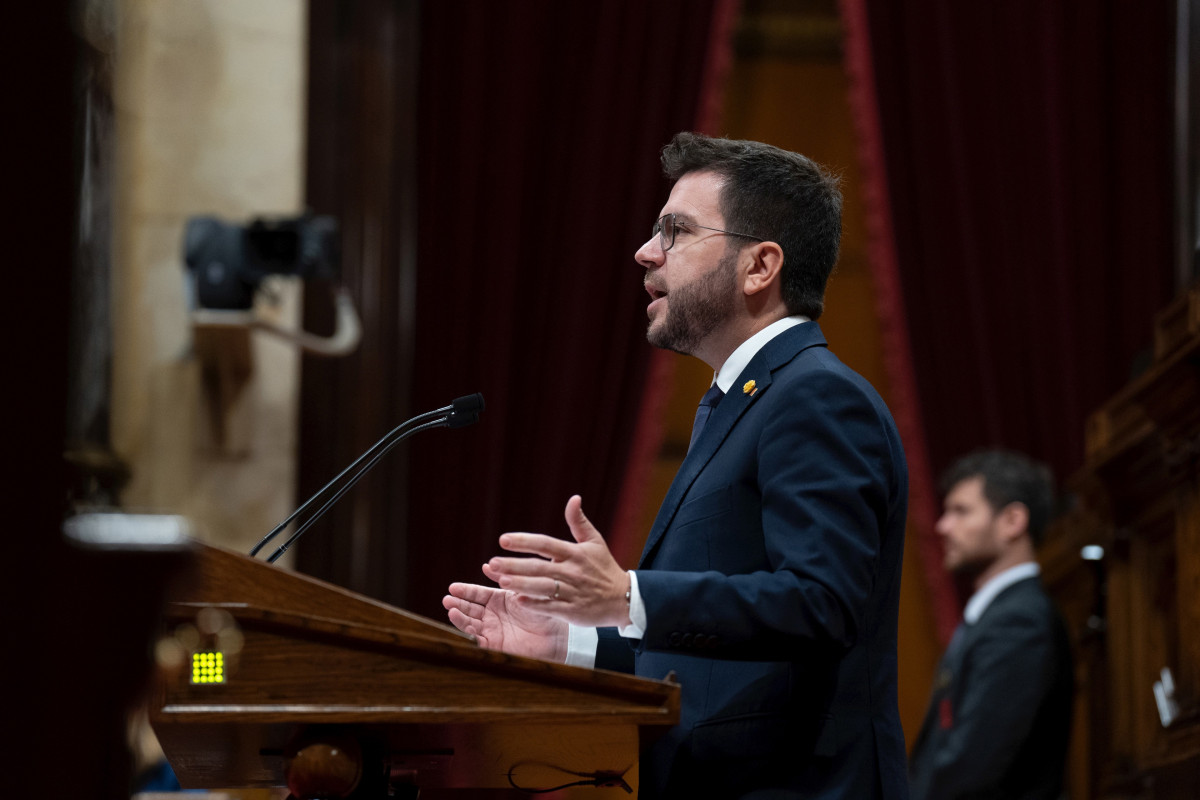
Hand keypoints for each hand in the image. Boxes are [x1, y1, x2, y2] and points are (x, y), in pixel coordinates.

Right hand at [442, 582, 568, 661]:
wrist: (557, 636)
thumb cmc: (544, 611)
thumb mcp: (525, 592)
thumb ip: (508, 579)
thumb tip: (487, 565)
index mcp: (498, 600)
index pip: (477, 594)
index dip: (465, 591)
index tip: (452, 587)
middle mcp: (492, 615)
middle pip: (469, 608)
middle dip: (457, 603)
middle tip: (447, 598)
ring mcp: (491, 631)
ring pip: (469, 623)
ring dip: (459, 617)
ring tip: (451, 609)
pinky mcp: (493, 646)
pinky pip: (476, 640)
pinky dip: (467, 633)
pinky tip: (463, 626)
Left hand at [484, 495, 631, 627]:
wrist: (623, 599)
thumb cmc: (604, 568)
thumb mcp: (595, 542)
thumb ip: (579, 522)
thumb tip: (574, 498)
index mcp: (575, 553)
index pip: (546, 544)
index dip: (525, 541)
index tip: (503, 540)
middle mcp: (572, 572)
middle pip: (539, 567)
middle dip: (515, 565)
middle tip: (492, 563)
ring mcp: (573, 592)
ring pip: (542, 587)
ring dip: (521, 584)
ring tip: (500, 580)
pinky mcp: (573, 611)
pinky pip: (551, 607)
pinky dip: (535, 604)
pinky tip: (518, 601)